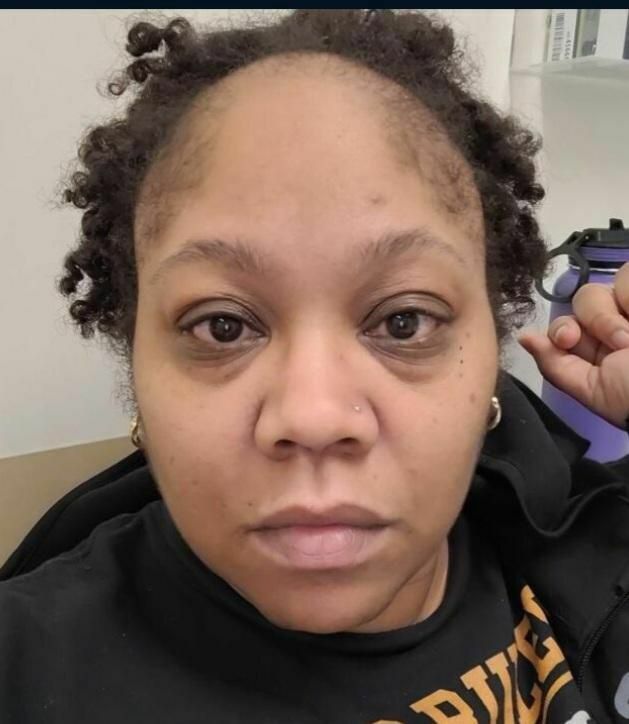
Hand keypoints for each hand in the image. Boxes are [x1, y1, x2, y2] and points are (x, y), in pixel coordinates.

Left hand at [518, 263, 628, 429]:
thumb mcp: (595, 391)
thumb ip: (556, 365)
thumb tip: (524, 337)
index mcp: (600, 349)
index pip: (568, 322)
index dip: (563, 327)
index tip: (570, 338)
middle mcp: (622, 323)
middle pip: (588, 296)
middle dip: (597, 318)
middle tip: (621, 342)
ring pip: (619, 279)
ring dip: (625, 305)